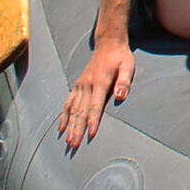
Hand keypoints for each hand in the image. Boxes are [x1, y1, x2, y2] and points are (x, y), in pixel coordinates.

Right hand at [60, 34, 133, 148]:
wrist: (108, 43)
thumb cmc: (120, 57)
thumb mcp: (128, 66)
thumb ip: (124, 81)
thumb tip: (120, 96)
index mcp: (99, 81)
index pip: (95, 106)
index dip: (92, 121)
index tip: (90, 135)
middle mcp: (86, 85)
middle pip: (80, 111)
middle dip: (77, 130)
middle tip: (74, 145)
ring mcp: (80, 85)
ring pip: (72, 109)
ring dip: (69, 126)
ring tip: (67, 141)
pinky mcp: (77, 86)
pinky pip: (68, 103)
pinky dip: (64, 116)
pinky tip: (61, 128)